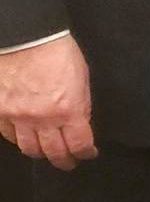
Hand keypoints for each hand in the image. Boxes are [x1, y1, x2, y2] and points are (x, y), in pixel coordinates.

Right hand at [0, 34, 96, 169]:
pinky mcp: (1, 112)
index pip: (79, 144)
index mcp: (69, 110)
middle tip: (69, 162)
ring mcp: (19, 117)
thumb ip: (81, 104)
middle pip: (53, 152)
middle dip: (64, 160)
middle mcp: (43, 119)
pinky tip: (24, 139)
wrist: (28, 39)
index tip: (89, 154)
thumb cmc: (59, 53)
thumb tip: (81, 122)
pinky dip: (17, 140)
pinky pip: (8, 135)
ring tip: (47, 154)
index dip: (86, 152)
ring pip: (29, 148)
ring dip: (40, 153)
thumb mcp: (82, 78)